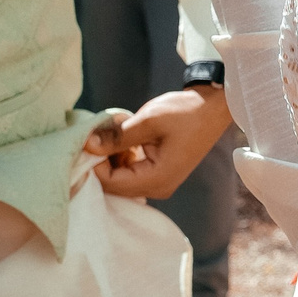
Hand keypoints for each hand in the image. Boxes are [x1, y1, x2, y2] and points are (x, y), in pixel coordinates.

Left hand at [85, 85, 230, 199]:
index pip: (110, 182)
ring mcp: (158, 183)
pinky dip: (120, 157)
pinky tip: (123, 137)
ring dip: (110, 158)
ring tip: (112, 132)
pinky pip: (130, 173)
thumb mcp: (148, 120)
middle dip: (100, 161)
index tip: (85, 140)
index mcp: (157, 180)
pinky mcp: (158, 174)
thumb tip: (87, 145)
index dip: (93, 163)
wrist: (212, 107)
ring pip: (120, 178)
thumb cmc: (184, 113)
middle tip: (96, 135)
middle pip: (113, 185)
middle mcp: (157, 188)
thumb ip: (117, 136)